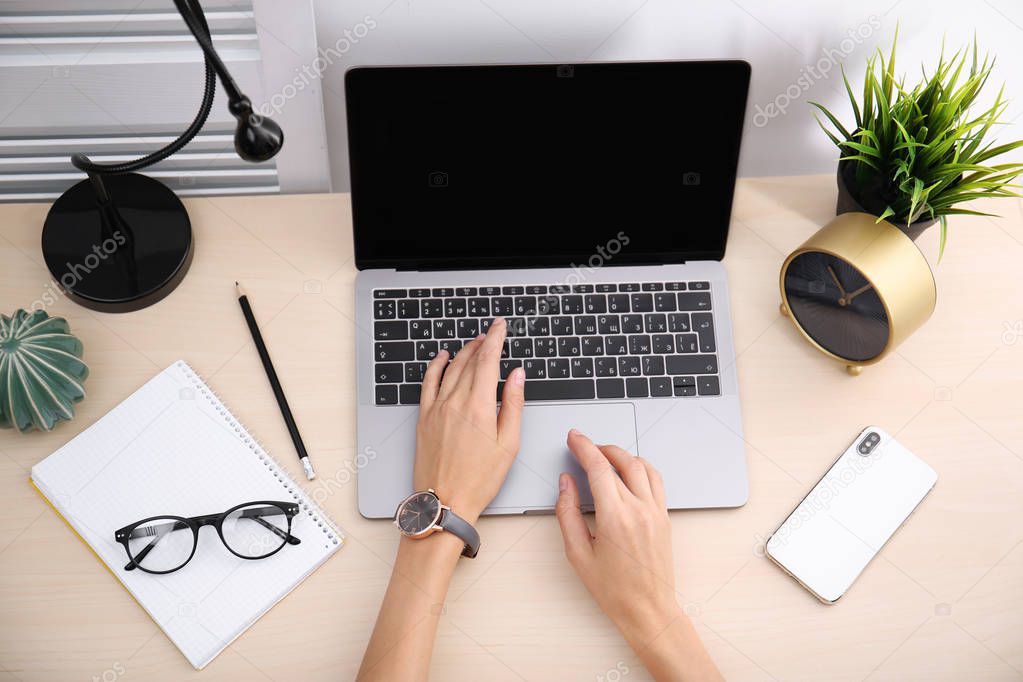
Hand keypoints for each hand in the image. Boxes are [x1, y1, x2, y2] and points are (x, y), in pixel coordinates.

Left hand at [414, 317, 524, 521]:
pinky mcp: (424, 417)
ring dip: (464, 351)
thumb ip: (513, 405)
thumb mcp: (508, 444)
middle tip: (492, 333)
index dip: (495, 339)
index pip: (488, 361)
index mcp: (479, 407)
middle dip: (482, 343)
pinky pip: (429, 382)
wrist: (444, 501)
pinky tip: (443, 358)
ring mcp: (436, 408)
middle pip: (469, 361)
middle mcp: (455, 402)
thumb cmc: (479, 479)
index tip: (500, 327)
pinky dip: (436, 366)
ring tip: (475, 343)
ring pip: (451, 369)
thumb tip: (517, 376)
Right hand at [555, 430, 678, 643]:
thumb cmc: (614, 590)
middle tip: (584, 445)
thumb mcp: (578, 555)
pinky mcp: (665, 517)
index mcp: (615, 518)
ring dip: (622, 454)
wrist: (648, 609)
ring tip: (605, 454)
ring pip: (641, 466)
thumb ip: (568, 514)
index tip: (574, 438)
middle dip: (599, 447)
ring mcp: (656, 512)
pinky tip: (629, 469)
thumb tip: (566, 484)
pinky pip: (656, 480)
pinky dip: (641, 466)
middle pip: (620, 462)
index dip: (584, 447)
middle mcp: (639, 510)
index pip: (598, 468)